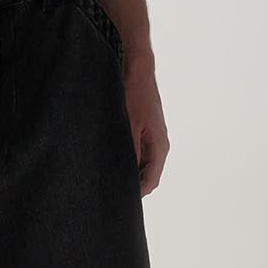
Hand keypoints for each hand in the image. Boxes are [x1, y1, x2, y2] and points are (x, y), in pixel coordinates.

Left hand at [123, 63, 169, 194]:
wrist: (137, 68)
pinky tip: (110, 154)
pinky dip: (126, 155)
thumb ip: (128, 152)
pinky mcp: (143, 128)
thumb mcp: (128, 126)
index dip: (137, 193)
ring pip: (140, 162)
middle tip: (110, 187)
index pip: (151, 181)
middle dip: (131, 182)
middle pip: (146, 174)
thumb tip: (122, 176)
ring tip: (108, 171)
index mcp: (159, 147)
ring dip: (128, 168)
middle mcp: (158, 144)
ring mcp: (151, 136)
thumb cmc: (135, 94)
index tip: (120, 199)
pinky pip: (136, 149)